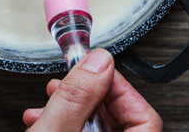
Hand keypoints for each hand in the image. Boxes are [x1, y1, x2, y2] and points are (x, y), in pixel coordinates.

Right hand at [23, 49, 161, 131]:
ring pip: (99, 127)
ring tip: (50, 99)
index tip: (94, 69)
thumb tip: (98, 62)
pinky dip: (66, 123)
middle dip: (88, 95)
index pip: (145, 115)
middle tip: (70, 82)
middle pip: (121, 118)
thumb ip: (77, 97)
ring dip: (72, 108)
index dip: (119, 86)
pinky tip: (43, 118)